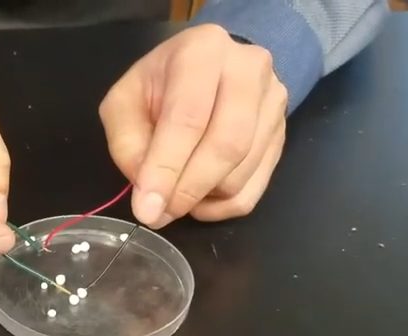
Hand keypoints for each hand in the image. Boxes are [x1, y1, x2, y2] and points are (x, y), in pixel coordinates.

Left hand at [99, 24, 287, 226]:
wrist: (212, 67)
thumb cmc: (161, 85)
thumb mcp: (125, 103)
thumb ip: (128, 145)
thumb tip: (149, 195)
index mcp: (202, 51)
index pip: (188, 116)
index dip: (166, 167)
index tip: (147, 207)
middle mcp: (249, 70)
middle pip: (227, 145)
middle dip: (188, 189)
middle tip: (160, 213)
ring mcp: (274, 102)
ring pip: (243, 172)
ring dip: (204, 198)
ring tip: (174, 198)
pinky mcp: (282, 134)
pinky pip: (256, 188)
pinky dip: (223, 206)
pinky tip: (200, 199)